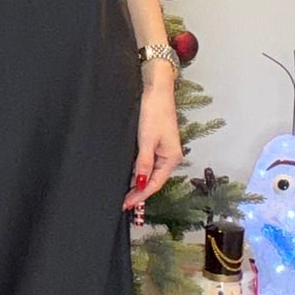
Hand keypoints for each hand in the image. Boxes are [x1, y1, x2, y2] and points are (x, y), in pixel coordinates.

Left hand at [122, 74, 182, 210]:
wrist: (157, 90)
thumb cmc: (154, 111)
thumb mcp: (147, 140)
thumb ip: (143, 164)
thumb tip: (140, 185)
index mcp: (171, 158)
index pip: (154, 184)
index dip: (140, 196)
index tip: (126, 205)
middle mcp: (169, 157)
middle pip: (153, 181)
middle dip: (138, 193)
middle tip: (122, 203)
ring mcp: (163, 151)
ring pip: (150, 173)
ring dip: (138, 183)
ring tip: (124, 195)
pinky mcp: (157, 144)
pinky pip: (147, 164)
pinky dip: (138, 172)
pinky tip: (130, 177)